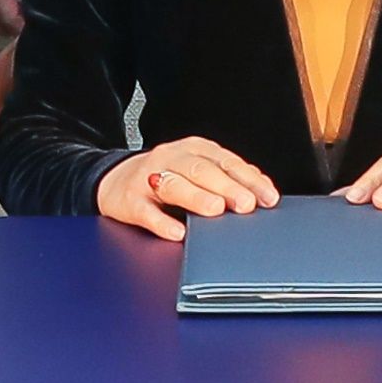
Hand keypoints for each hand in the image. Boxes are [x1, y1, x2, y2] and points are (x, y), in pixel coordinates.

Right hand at [92, 136, 277, 240]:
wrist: (114, 180)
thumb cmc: (165, 177)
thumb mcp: (195, 169)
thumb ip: (225, 176)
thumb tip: (260, 189)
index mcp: (193, 149)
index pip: (226, 162)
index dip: (249, 179)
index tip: (268, 197)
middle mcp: (171, 159)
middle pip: (202, 171)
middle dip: (226, 187)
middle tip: (246, 204)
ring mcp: (149, 178)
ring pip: (174, 185)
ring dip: (197, 197)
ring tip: (216, 210)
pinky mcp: (130, 201)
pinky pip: (147, 212)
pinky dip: (162, 222)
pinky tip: (177, 232)